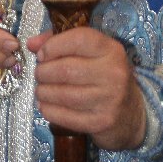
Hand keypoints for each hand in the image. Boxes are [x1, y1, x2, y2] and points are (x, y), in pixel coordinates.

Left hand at [27, 28, 145, 149]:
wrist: (130, 113)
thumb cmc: (104, 76)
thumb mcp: (91, 53)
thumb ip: (60, 42)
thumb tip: (32, 44)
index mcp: (111, 49)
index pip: (78, 39)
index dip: (53, 45)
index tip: (42, 54)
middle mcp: (113, 73)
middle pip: (65, 69)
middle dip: (43, 72)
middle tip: (39, 74)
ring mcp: (109, 99)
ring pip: (63, 94)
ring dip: (43, 92)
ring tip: (41, 90)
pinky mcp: (101, 122)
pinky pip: (65, 116)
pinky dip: (49, 110)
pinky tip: (45, 105)